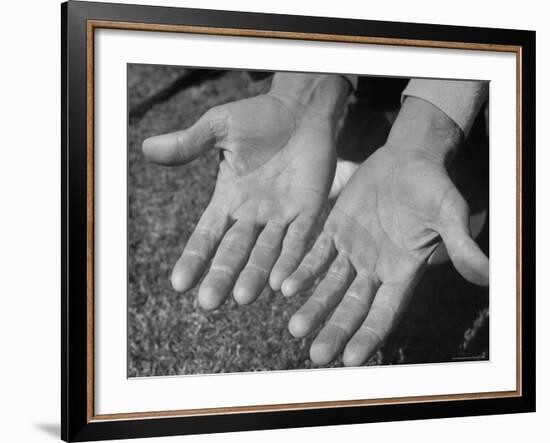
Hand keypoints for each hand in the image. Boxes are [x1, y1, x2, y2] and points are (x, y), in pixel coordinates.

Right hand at [143, 73, 349, 309]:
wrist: (302, 110)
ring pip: (266, 252)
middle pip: (234, 252)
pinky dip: (291, 259)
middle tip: (209, 303)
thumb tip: (148, 149)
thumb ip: (190, 142)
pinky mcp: (310, 210)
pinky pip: (299, 239)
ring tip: (242, 297)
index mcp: (229, 199)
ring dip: (256, 275)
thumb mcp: (220, 127)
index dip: (194, 258)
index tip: (180, 283)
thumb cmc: (260, 117)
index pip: (207, 235)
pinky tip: (282, 282)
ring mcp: (282, 216)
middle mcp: (253, 215)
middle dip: (222, 276)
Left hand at [282, 97, 488, 365]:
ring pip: (330, 286)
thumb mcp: (449, 212)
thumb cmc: (433, 186)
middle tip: (315, 355)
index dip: (368, 335)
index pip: (384, 312)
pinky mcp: (335, 230)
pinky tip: (284, 286)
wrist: (407, 159)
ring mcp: (353, 250)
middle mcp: (375, 268)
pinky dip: (302, 270)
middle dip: (335, 330)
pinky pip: (316, 255)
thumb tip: (487, 275)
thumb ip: (460, 243)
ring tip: (295, 328)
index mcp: (403, 271)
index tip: (351, 360)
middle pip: (352, 307)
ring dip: (313, 306)